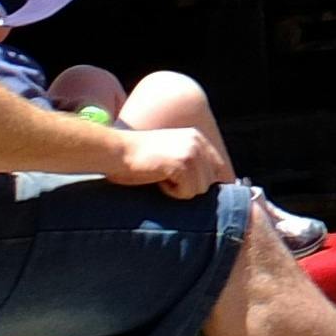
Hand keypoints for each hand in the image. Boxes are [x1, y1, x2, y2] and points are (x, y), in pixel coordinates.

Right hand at [103, 125, 228, 198]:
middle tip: (167, 182)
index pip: (220, 168)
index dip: (214, 185)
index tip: (204, 196)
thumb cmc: (135, 159)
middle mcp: (198, 142)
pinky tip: (158, 181)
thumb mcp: (169, 154)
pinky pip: (187, 192)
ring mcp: (192, 152)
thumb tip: (207, 188)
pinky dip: (173, 193)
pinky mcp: (183, 164)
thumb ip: (189, 164)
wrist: (115, 151)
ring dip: (181, 191)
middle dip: (192, 188)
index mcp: (196, 138)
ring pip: (200, 189)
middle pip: (212, 182)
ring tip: (161, 179)